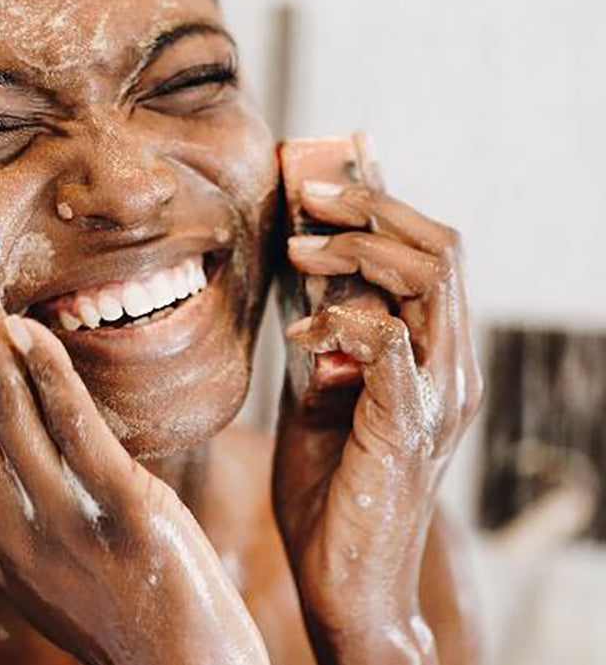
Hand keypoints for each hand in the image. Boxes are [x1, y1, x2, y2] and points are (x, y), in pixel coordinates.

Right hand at [0, 224, 268, 664]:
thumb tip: (11, 405)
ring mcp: (59, 519)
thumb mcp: (48, 546)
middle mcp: (5, 519)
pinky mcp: (121, 516)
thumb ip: (21, 483)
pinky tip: (30, 330)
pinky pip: (77, 435)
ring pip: (4, 405)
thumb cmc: (116, 600)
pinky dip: (50, 377)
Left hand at [272, 184, 482, 664]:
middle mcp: (451, 363)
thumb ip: (322, 329)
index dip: (385, 200)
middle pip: (439, 246)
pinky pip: (391, 338)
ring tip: (297, 252)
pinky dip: (341, 318)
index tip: (327, 171)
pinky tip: (301, 333)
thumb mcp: (318, 386)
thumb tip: (302, 265)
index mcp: (432, 352)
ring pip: (429, 275)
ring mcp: (439, 393)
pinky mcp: (410, 422)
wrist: (340, 576)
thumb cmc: (329, 481)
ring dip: (357, 249)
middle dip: (370, 205)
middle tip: (306, 196)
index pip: (429, 251)